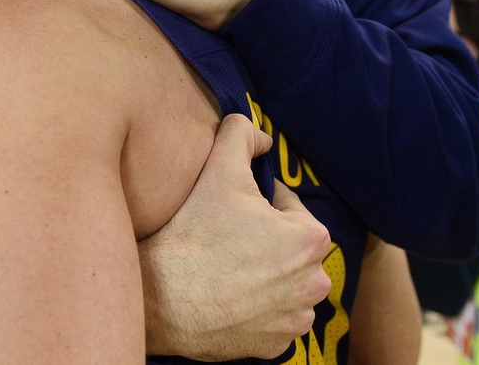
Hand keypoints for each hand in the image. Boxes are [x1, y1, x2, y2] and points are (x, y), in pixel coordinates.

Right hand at [140, 114, 331, 360]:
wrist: (164, 299)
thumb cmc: (196, 234)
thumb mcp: (218, 169)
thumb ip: (243, 135)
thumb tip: (261, 135)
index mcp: (311, 238)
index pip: (287, 206)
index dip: (257, 203)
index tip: (231, 211)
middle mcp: (314, 283)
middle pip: (289, 245)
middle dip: (265, 238)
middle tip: (227, 236)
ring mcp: (297, 318)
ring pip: (285, 282)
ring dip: (266, 274)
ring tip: (228, 266)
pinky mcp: (278, 345)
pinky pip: (275, 317)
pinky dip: (258, 308)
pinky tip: (231, 296)